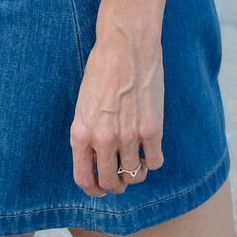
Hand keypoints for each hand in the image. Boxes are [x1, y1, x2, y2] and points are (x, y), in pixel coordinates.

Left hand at [70, 12, 165, 195]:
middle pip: (111, 182)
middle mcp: (103, 139)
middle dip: (116, 185)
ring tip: (136, 163)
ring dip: (135, 174)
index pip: (84, 179)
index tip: (100, 189)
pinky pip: (155, 162)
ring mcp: (129, 136)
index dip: (93, 189)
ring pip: (134, 176)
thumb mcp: (84, 104)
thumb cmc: (102, 70)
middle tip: (121, 178)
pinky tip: (150, 150)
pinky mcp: (152, 129)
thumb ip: (88, 133)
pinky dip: (152, 161)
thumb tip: (96, 158)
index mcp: (81, 133)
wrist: (126, 46)